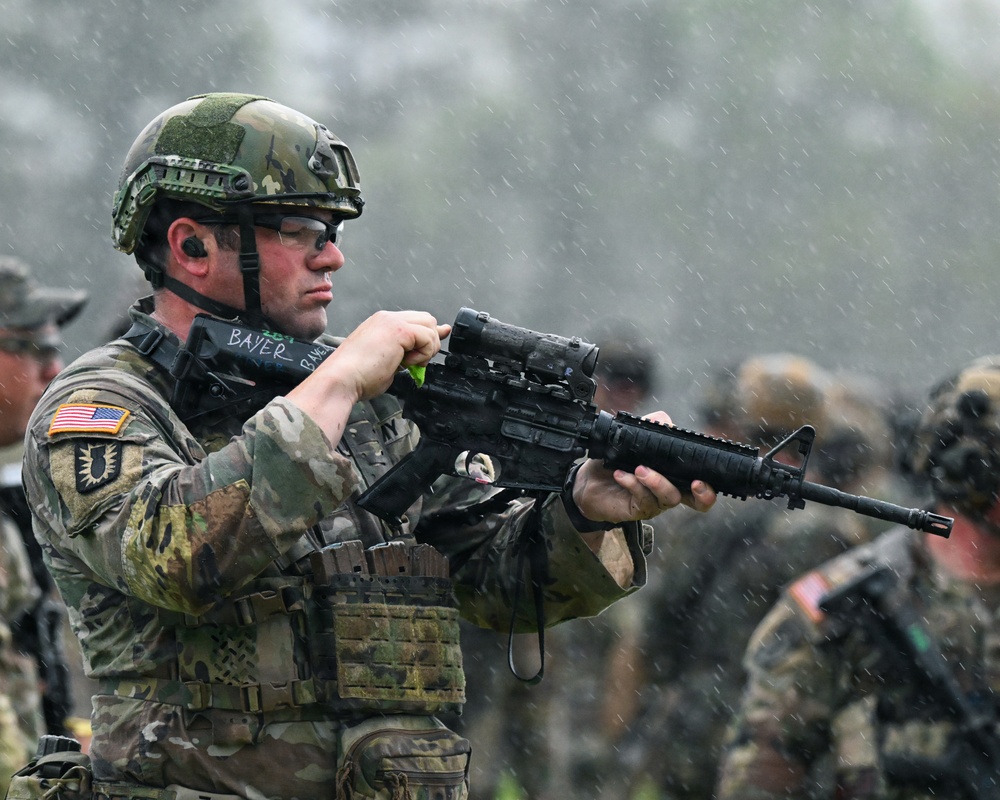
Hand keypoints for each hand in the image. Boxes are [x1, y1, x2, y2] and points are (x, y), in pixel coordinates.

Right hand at [286, 310, 449, 444]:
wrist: (341, 380)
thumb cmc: (357, 377)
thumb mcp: (388, 362)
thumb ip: (407, 352)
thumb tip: (424, 352)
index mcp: (381, 324)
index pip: (416, 321)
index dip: (427, 336)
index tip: (429, 351)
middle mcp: (387, 318)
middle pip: (427, 320)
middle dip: (429, 342)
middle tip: (415, 362)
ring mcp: (393, 322)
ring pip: (430, 326)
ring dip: (426, 349)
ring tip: (408, 363)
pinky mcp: (399, 331)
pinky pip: (427, 338)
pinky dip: (423, 354)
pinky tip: (407, 363)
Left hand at [571, 411, 716, 523]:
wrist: (588, 481)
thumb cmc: (616, 460)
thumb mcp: (633, 439)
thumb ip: (652, 427)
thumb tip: (666, 421)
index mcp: (675, 474)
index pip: (702, 481)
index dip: (710, 483)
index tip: (705, 475)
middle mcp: (670, 490)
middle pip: (698, 502)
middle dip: (703, 495)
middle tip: (695, 483)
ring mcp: (655, 502)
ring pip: (669, 496)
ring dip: (657, 481)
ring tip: (640, 468)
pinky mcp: (638, 509)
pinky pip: (643, 498)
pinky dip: (633, 484)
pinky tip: (621, 474)